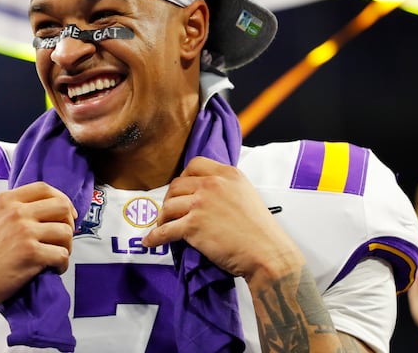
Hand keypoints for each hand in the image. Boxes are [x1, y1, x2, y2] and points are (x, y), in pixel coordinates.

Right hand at [0, 181, 76, 315]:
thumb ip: (10, 209)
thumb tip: (40, 208)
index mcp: (5, 200)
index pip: (44, 188)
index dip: (61, 199)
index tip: (67, 212)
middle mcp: (16, 212)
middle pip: (62, 206)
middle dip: (69, 222)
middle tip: (63, 237)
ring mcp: (24, 232)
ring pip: (66, 232)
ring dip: (66, 246)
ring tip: (56, 256)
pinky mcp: (31, 254)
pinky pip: (62, 255)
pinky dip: (62, 264)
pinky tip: (53, 269)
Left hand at [142, 156, 303, 280]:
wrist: (267, 253)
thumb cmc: (261, 230)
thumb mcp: (247, 194)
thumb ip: (226, 188)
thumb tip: (205, 192)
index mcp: (227, 174)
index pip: (194, 165)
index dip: (184, 177)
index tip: (182, 188)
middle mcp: (212, 185)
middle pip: (177, 185)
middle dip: (170, 198)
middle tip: (170, 210)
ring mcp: (201, 204)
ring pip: (168, 206)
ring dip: (163, 218)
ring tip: (164, 226)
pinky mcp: (193, 226)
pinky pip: (165, 230)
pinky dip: (155, 237)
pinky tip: (150, 241)